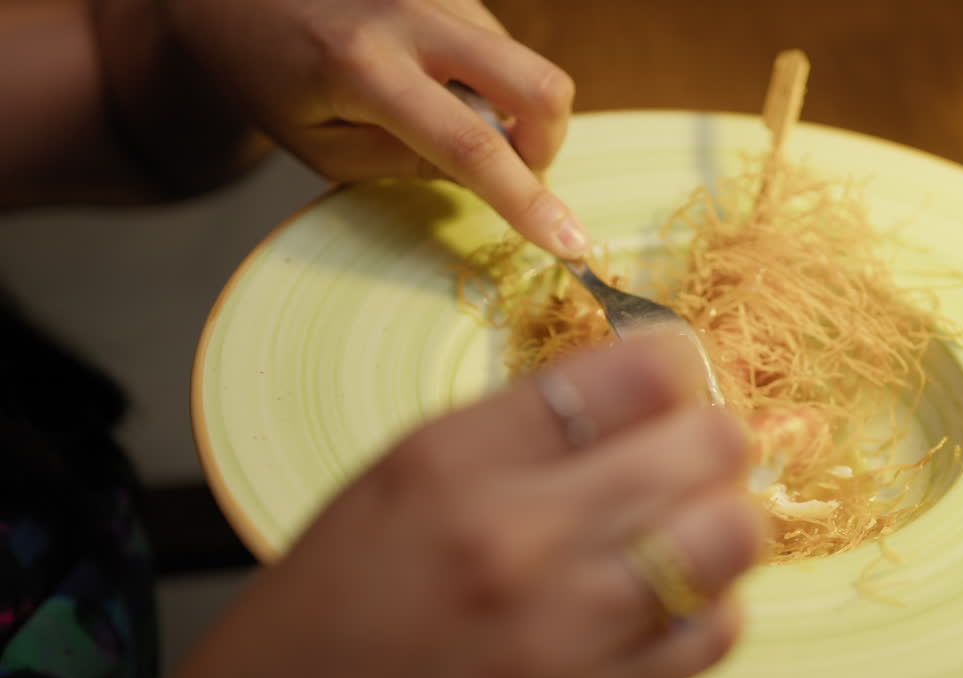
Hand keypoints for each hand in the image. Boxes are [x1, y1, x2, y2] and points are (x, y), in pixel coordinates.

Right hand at [149, 336, 763, 677]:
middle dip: (715, 433)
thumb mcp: (395, 482)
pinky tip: (672, 593)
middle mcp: (517, 538)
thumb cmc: (319, 614)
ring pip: (731, 537)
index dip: (676, 361)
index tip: (675, 372)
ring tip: (689, 517)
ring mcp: (563, 632)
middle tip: (693, 442)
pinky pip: (712, 632)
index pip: (634, 372)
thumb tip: (635, 390)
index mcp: (453, 460)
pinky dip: (711, 602)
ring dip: (723, 515)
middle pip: (706, 445)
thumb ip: (513, 432)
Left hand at [164, 0, 587, 256]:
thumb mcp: (321, 148)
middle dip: (548, 143)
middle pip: (538, 83)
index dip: (528, 201)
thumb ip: (406, 164)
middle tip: (513, 170)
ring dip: (504, 108)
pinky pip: (496, 41)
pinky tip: (432, 79)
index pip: (471, 146)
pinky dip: (484, 78)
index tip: (572, 244)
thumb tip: (486, 170)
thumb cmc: (264, 76)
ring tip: (438, 114)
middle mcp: (409, 15)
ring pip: (521, 63)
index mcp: (363, 69)